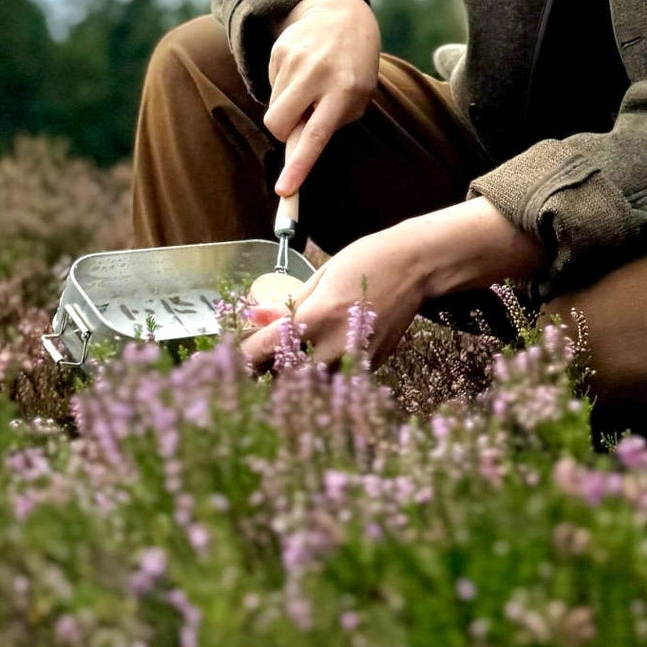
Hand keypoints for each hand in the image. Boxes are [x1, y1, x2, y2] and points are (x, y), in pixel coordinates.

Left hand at [238, 200, 544, 374]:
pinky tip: (321, 358)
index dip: (238, 358)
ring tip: (289, 362)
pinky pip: (336, 380)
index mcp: (313, 319)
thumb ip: (287, 305)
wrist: (418, 266)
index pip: (258, 353)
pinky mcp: (371, 366)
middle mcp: (332, 346)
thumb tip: (255, 318)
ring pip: (309, 387)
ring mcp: (354, 360)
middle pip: (280, 378)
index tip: (229, 358)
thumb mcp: (321, 275)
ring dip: (294, 378)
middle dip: (265, 373)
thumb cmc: (367, 260)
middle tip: (253, 366)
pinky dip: (323, 374)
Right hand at [264, 0, 380, 196]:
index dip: (298, 166)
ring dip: (287, 107)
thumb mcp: (358, 95)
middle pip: (278, 123)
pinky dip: (284, 87)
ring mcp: (295, 60)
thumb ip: (331, 122)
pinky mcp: (279, 50)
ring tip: (309, 87)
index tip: (283, 191)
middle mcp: (318, 74)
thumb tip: (295, 149)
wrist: (342, 14)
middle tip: (301, 121)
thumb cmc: (354, 65)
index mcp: (344, 90)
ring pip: (272, 107)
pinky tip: (302, 70)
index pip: (316, 136)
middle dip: (282, 132)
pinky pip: (271, 85)